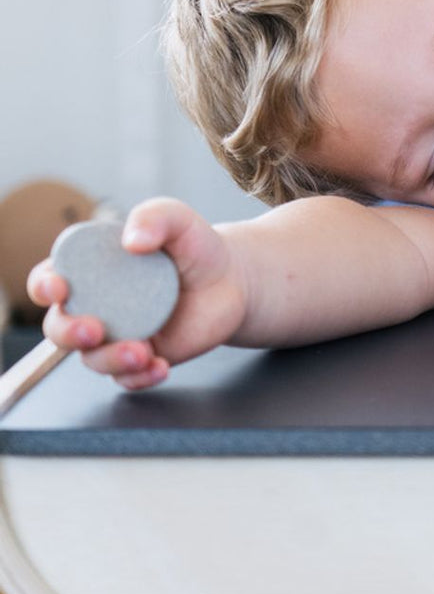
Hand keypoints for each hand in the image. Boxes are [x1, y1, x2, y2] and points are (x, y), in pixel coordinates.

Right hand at [27, 198, 246, 389]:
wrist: (230, 281)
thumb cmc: (195, 247)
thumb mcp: (178, 219)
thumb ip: (155, 216)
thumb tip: (132, 239)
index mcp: (91, 269)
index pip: (50, 278)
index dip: (44, 285)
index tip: (59, 288)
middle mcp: (96, 305)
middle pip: (59, 327)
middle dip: (68, 332)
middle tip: (94, 330)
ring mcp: (116, 334)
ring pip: (92, 358)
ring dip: (110, 359)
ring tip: (142, 352)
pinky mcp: (140, 357)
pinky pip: (127, 378)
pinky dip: (139, 377)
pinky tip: (160, 367)